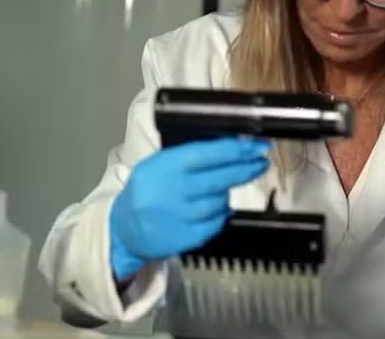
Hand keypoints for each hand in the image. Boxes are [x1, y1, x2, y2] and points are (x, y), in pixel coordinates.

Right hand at [108, 138, 271, 279]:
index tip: (255, 147)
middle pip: (220, 178)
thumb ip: (190, 155)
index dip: (236, 150)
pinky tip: (217, 207)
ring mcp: (180, 217)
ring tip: (225, 186)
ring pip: (220, 201)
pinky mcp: (187, 238)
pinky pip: (216, 223)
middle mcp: (172, 192)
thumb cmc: (147, 191)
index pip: (208, 154)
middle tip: (260, 162)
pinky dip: (221, 214)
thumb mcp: (158, 163)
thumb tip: (230, 147)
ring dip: (228, 192)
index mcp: (165, 167)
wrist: (125, 229)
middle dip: (245, 168)